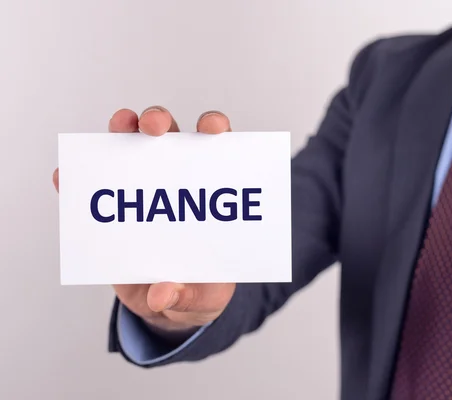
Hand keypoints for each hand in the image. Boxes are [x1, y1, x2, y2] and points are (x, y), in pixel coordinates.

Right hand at [53, 106, 235, 332]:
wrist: (168, 306)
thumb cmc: (200, 290)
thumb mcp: (203, 300)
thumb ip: (188, 296)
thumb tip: (161, 293)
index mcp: (210, 192)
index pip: (215, 148)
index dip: (214, 128)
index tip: (212, 129)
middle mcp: (177, 180)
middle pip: (169, 134)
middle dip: (160, 121)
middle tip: (153, 127)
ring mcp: (143, 190)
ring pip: (130, 145)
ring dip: (121, 130)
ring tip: (116, 129)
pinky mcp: (114, 209)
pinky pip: (92, 185)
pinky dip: (78, 176)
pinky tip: (67, 177)